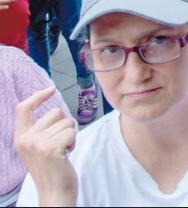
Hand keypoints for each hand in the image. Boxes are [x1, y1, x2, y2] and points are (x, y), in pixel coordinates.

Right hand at [14, 86, 77, 205]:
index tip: (51, 89)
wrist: (54, 192)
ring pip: (67, 122)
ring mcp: (37, 144)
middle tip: (60, 144)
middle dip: (64, 125)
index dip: (38, 96)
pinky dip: (74, 141)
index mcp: (20, 138)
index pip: (23, 109)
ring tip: (63, 151)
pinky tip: (66, 154)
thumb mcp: (37, 148)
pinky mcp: (50, 149)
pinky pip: (71, 131)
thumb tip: (54, 111)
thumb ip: (39, 131)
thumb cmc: (51, 169)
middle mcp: (25, 139)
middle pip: (55, 112)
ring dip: (70, 135)